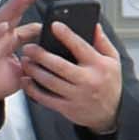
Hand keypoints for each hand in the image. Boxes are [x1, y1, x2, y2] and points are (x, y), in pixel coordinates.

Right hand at [0, 0, 43, 105]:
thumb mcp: (25, 65)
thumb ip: (36, 53)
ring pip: (0, 20)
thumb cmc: (0, 78)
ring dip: (11, 8)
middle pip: (12, 13)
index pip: (22, 17)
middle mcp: (1, 36)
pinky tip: (3, 26)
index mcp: (11, 37)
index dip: (31, 5)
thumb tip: (53, 46)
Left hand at [21, 18, 123, 132]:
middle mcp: (87, 80)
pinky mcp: (67, 108)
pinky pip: (46, 98)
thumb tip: (94, 25)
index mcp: (99, 65)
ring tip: (25, 62)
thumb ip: (102, 42)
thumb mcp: (113, 60)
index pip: (80, 46)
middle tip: (28, 47)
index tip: (54, 25)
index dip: (66, 35)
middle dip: (40, 55)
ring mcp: (76, 95)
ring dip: (34, 70)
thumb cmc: (109, 83)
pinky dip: (33, 89)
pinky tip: (26, 81)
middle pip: (59, 65)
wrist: (110, 114)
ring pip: (49, 81)